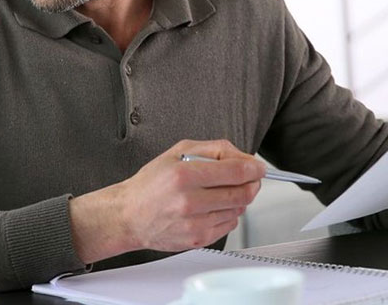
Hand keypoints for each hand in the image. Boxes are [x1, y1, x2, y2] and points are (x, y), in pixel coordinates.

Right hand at [69, 140, 264, 263]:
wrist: (129, 215)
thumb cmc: (151, 184)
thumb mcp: (177, 152)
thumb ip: (214, 149)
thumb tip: (243, 157)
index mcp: (185, 175)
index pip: (236, 172)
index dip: (254, 168)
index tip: (258, 167)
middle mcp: (190, 200)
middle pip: (243, 193)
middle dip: (251, 184)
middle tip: (246, 178)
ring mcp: (195, 222)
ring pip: (238, 210)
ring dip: (237, 199)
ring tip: (218, 192)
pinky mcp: (198, 238)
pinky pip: (229, 225)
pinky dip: (227, 214)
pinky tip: (210, 207)